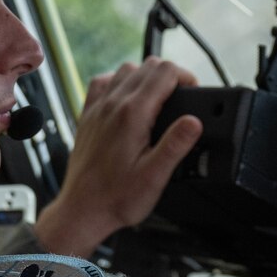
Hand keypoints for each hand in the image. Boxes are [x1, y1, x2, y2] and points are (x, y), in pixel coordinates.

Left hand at [34, 57, 203, 257]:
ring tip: (159, 98)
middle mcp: (113, 105)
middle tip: (181, 97)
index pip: (165, 72)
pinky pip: (102, 82)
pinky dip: (120, 82)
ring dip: (146, 76)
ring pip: (126, 70)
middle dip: (170, 75)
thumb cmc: (116, 198)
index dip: (186, 76)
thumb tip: (194, 122)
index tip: (193, 92)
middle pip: (148, 65)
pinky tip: (127, 99)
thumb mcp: (155, 176)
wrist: (82, 211)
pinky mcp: (88, 116)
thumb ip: (176, 145)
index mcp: (133, 115)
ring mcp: (98, 108)